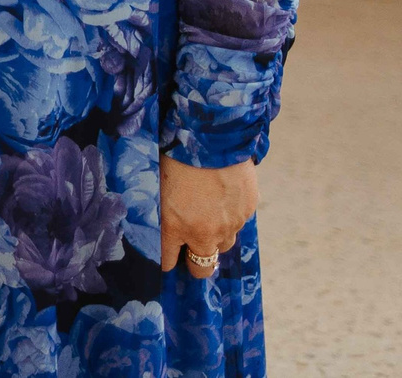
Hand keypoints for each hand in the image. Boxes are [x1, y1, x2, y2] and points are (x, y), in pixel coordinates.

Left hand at [160, 157, 256, 272]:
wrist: (210, 134)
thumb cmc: (174, 153)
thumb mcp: (155, 182)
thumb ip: (157, 209)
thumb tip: (154, 223)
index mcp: (173, 226)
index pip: (167, 262)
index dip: (166, 259)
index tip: (166, 252)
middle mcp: (203, 232)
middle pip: (201, 267)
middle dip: (194, 260)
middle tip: (189, 245)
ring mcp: (229, 224)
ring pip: (223, 246)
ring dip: (214, 238)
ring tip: (206, 216)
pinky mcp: (247, 210)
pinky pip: (238, 224)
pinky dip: (230, 217)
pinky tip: (221, 198)